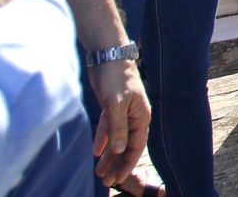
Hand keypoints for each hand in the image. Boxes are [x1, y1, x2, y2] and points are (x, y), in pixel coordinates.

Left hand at [90, 59, 149, 186]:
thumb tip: (118, 150)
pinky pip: (108, 128)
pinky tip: (96, 151)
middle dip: (117, 163)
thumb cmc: (116, 77)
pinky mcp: (111, 106)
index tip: (117, 179)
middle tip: (106, 181)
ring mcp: (122, 111)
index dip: (127, 163)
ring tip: (99, 172)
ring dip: (108, 155)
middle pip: (126, 145)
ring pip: (116, 138)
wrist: (108, 55)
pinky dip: (102, 139)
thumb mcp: (116, 104)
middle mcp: (134, 116)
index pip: (136, 145)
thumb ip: (118, 128)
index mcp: (141, 116)